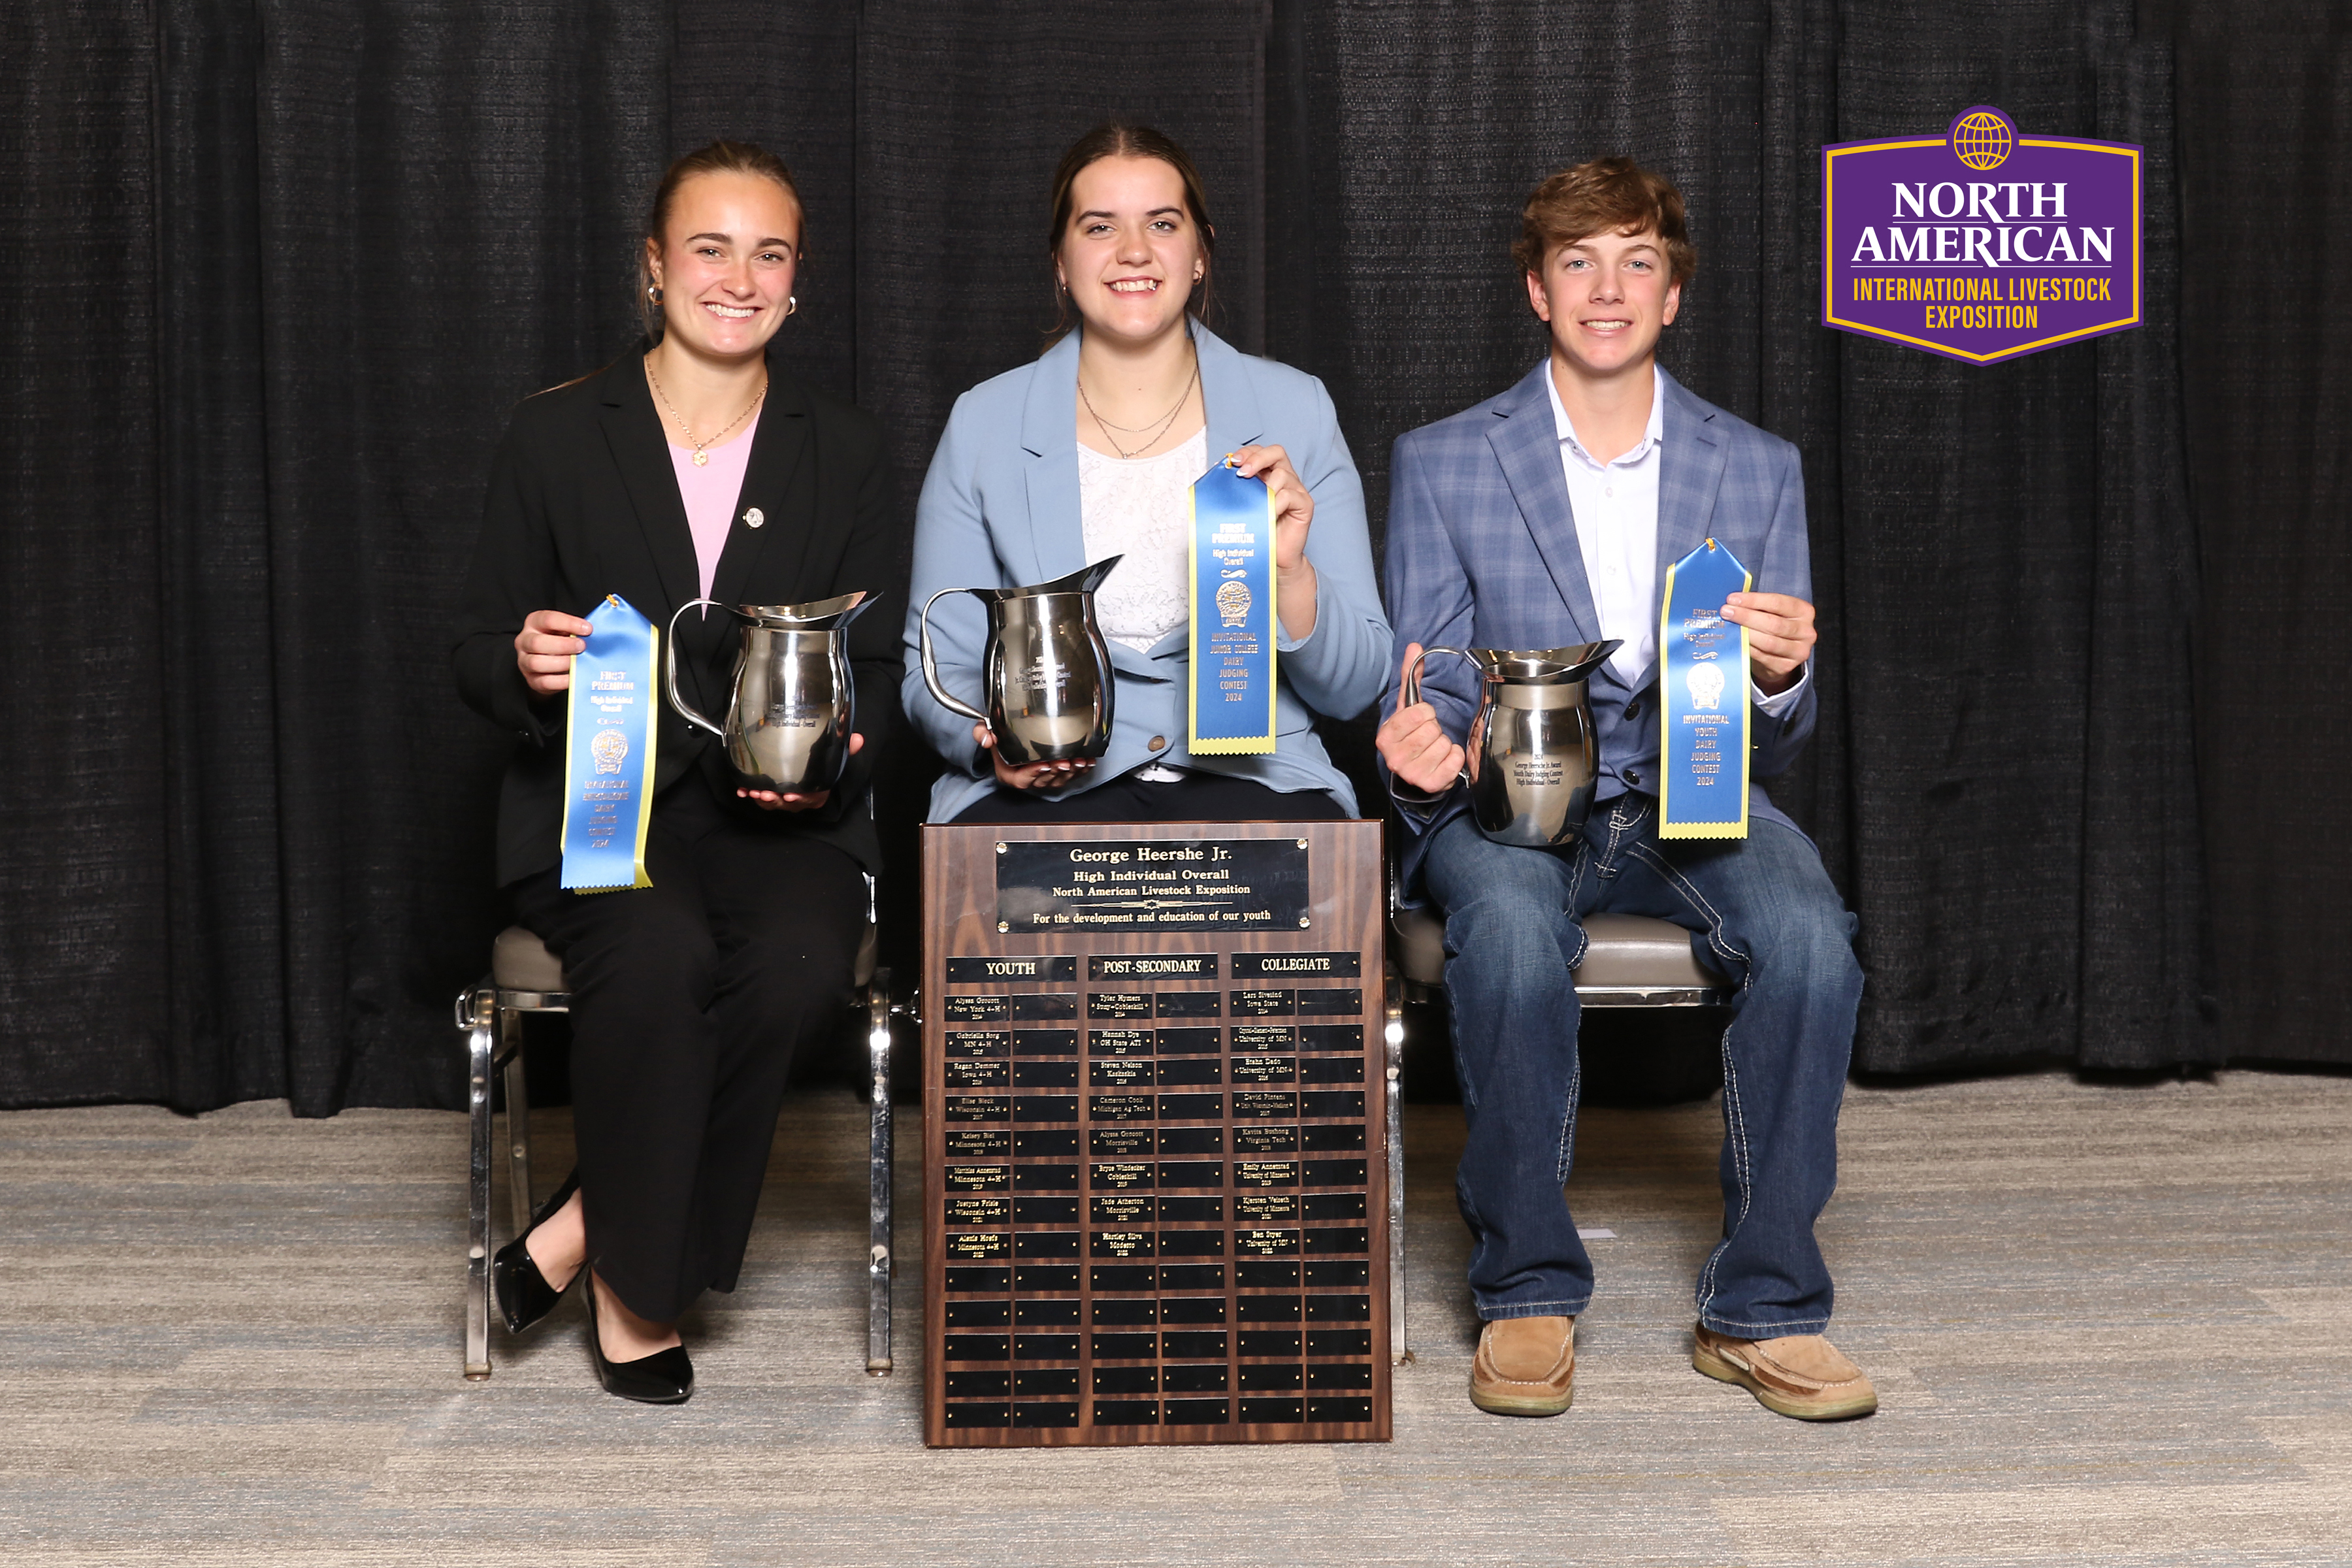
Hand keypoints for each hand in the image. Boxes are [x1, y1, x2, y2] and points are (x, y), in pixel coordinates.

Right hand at [516, 609, 592, 694]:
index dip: (569, 623)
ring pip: (537, 663)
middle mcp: (525, 641)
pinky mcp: (531, 679)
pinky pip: (544, 682)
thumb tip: (594, 634)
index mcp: (534, 622)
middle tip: (582, 647)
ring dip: (561, 663)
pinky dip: (561, 681)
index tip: (588, 629)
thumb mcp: (564, 630)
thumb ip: (574, 630)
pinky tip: (574, 677)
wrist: (549, 664)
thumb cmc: (560, 641)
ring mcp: (524, 661)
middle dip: (563, 645)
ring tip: (577, 663)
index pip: (548, 619)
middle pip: (537, 643)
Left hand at [738, 733, 861, 811]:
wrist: (807, 767)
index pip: (811, 798)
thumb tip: (858, 739)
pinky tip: (742, 790)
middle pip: (789, 804)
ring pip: (773, 803)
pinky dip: (751, 794)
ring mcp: (785, 799)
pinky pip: (761, 799)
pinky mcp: (772, 795)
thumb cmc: (820, 765)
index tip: (792, 795)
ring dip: (762, 798)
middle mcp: (801, 798)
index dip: (802, 798)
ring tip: (753, 791)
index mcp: (817, 792)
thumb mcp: (835, 756)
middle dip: (776, 800)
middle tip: (767, 793)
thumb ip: (846, 749)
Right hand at [977, 723, 1092, 791]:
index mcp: (1010, 774)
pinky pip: (1071, 777)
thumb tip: (986, 738)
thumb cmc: (1001, 737)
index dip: (1034, 773)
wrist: (1010, 737)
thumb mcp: (986, 730)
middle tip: (1065, 761)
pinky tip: (1088, 761)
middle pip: (1044, 780)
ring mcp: (1043, 778)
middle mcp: (1028, 779)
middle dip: (1056, 772)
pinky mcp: (1056, 775)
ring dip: (1071, 772)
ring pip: (1059, 780)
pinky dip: (1081, 770)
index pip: (1022, 779)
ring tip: (1079, 760)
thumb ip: (982, 732)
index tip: (1044, 764)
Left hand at [1228, 443, 1317, 638]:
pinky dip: (1276, 503)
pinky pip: (1290, 495)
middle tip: (1243, 472)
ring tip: (1255, 505)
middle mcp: (1285, 478)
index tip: (1232, 462)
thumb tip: (1214, 478)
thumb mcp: (1242, 507)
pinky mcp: (1304, 505)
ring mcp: (1296, 491)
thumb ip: (1234, 491)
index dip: (1248, 452)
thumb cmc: (1257, 533)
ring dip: (1265, 488)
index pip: (1261, 452)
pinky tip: (1267, 515)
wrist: (1274, 560)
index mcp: (1269, 475)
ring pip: (1282, 475)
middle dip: (1257, 458)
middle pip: (1277, 452)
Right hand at [1375, 644, 1465, 794]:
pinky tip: (1444, 760)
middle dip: (1435, 729)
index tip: (1422, 721)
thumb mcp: (1407, 708)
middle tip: (1428, 737)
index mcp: (1386, 736)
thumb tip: (1414, 647)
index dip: (1426, 714)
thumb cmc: (1411, 737)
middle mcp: (1395, 758)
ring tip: (1434, 749)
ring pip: (1444, 745)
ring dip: (1445, 744)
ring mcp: (1412, 773)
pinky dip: (1455, 758)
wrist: (1413, 771)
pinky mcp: (1430, 784)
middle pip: (1433, 729)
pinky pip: (1455, 761)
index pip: (1419, 713)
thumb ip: (1410, 676)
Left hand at [1720, 592, 1815, 694]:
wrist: (1782, 656)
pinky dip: (1748, 648)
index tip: (1733, 599)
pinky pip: (1763, 657)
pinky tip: (1737, 642)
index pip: (1777, 603)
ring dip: (1746, 634)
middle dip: (1746, 617)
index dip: (1753, 600)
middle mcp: (1805, 631)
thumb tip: (1734, 602)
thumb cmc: (1775, 627)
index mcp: (1804, 611)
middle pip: (1773, 623)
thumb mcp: (1773, 612)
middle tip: (1726, 612)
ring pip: (1769, 642)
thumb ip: (1759, 606)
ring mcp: (1798, 651)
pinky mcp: (1786, 667)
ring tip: (1730, 627)